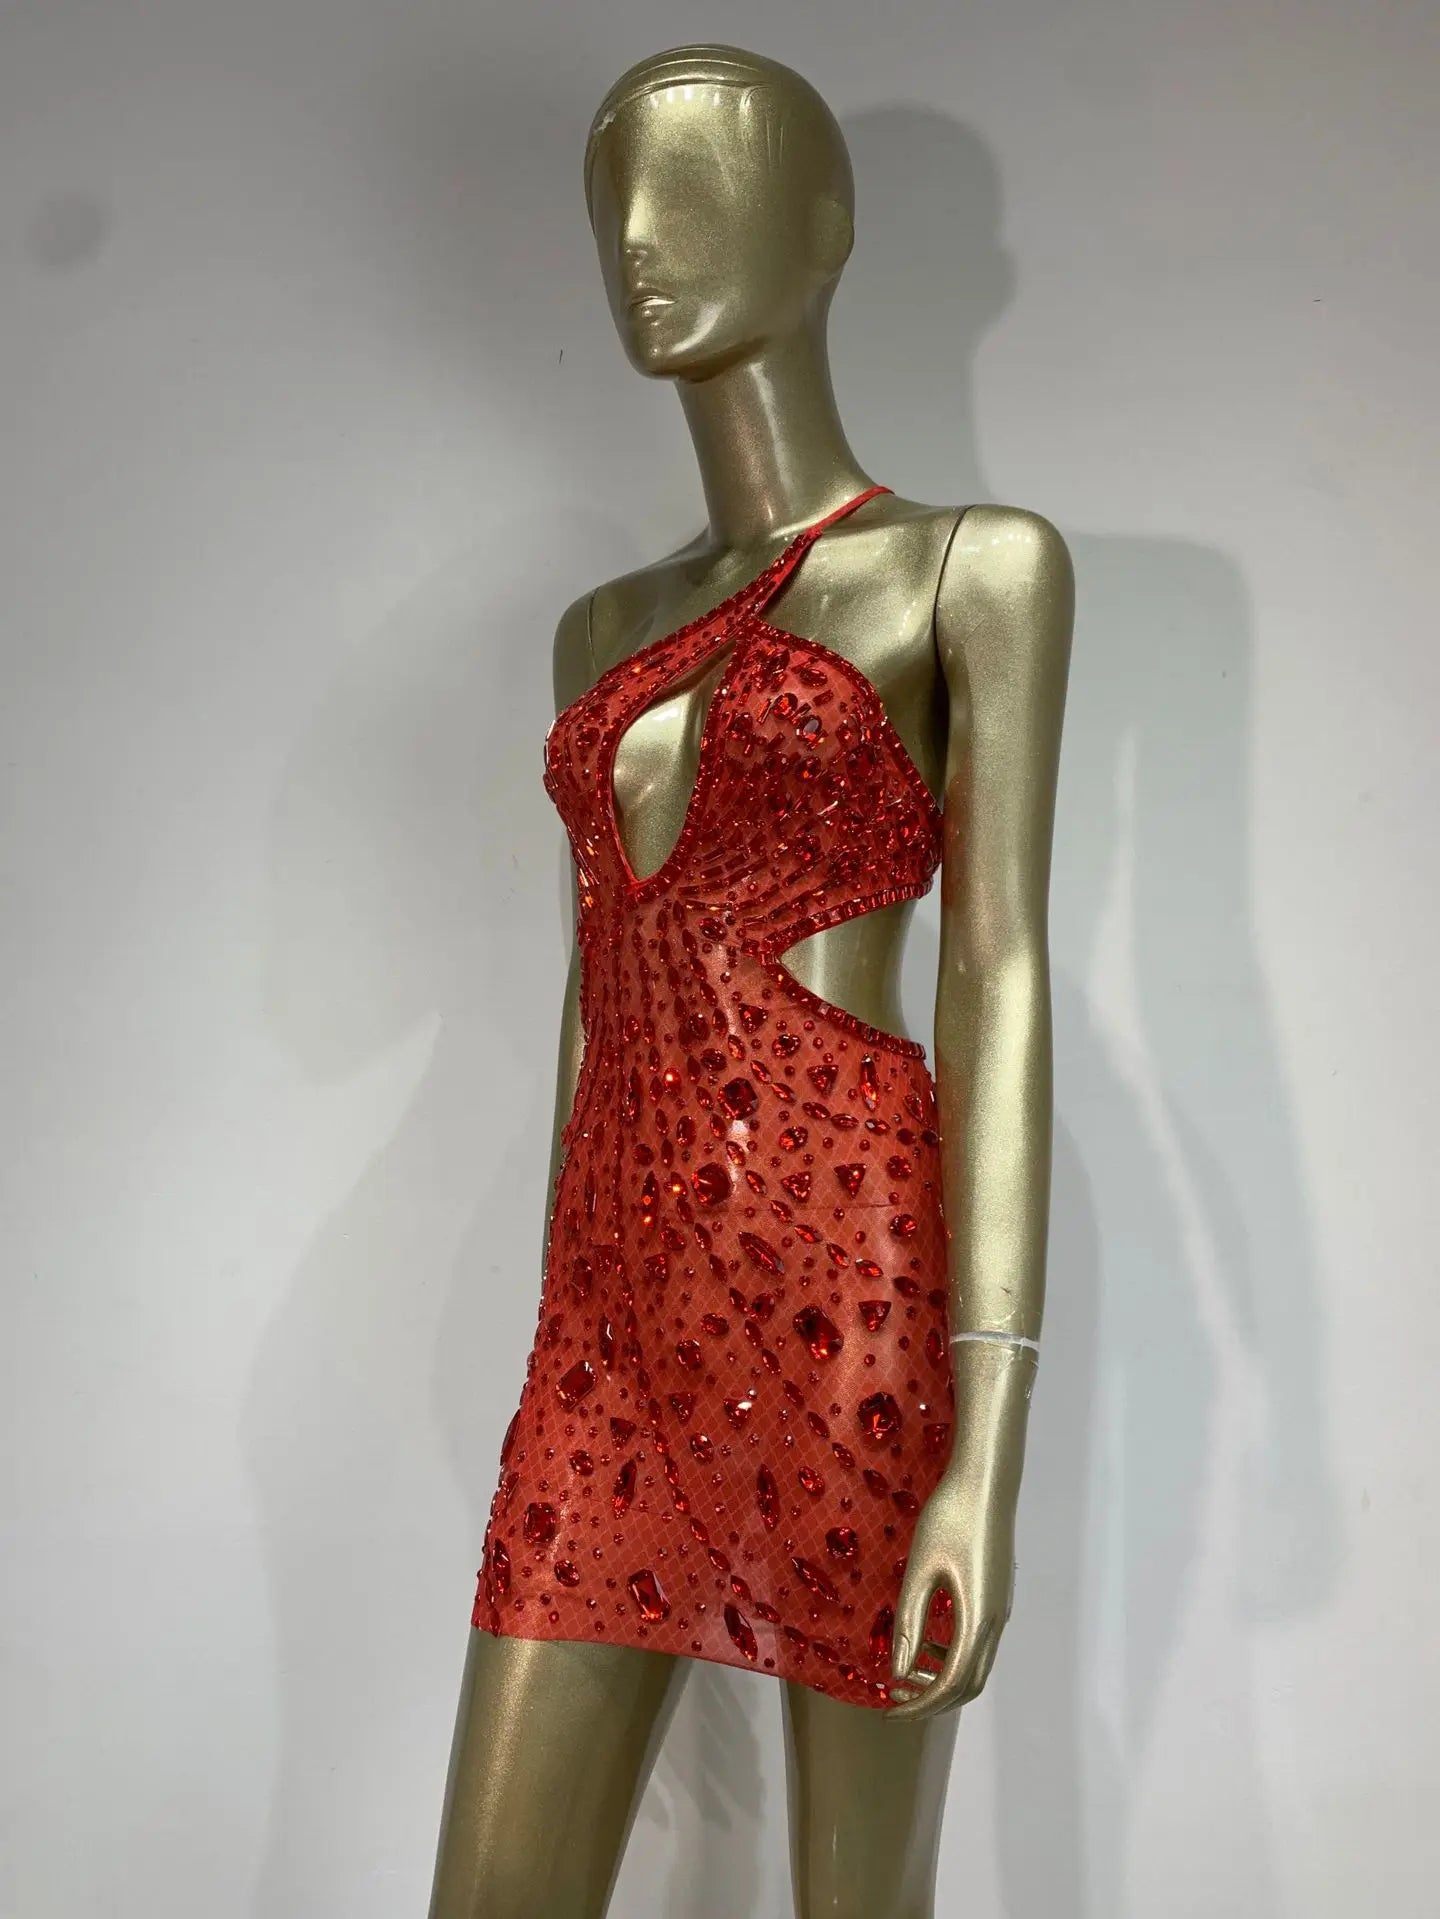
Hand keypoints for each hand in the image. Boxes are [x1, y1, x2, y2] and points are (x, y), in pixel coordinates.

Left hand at [884, 1467, 1016, 1718]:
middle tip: (896, 1698)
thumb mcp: (920, 1570)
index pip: (951, 1684)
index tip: (890, 1709)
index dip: (921, 1704)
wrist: (986, 1482)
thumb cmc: (949, 1519)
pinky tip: (926, 1638)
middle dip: (933, 1699)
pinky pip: (978, 1642)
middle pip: (969, 1685)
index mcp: (977, 1620)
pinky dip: (953, 1655)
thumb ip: (911, 1623)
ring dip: (943, 1678)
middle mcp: (995, 1622)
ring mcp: (1000, 1609)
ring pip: (977, 1665)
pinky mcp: (997, 1596)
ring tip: (907, 1669)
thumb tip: (901, 1672)